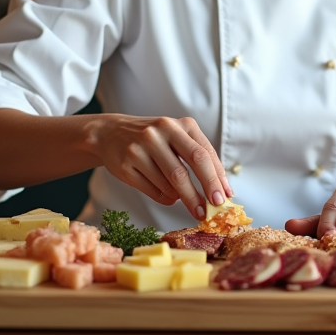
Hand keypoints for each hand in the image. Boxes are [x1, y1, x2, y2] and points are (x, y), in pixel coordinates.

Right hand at [88, 114, 231, 220]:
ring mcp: (141, 148)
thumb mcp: (178, 137)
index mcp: (181, 124)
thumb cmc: (154, 139)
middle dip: (202, 192)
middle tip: (211, 210)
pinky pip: (153, 190)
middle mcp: (160, 132)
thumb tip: (220, 189)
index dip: (217, 177)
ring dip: (182, 198)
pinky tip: (168, 197)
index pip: (204, 153)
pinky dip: (165, 198)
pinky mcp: (126, 164)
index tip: (225, 196)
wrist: (110, 134)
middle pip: (186, 169)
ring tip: (188, 202)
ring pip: (169, 184)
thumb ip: (198, 157)